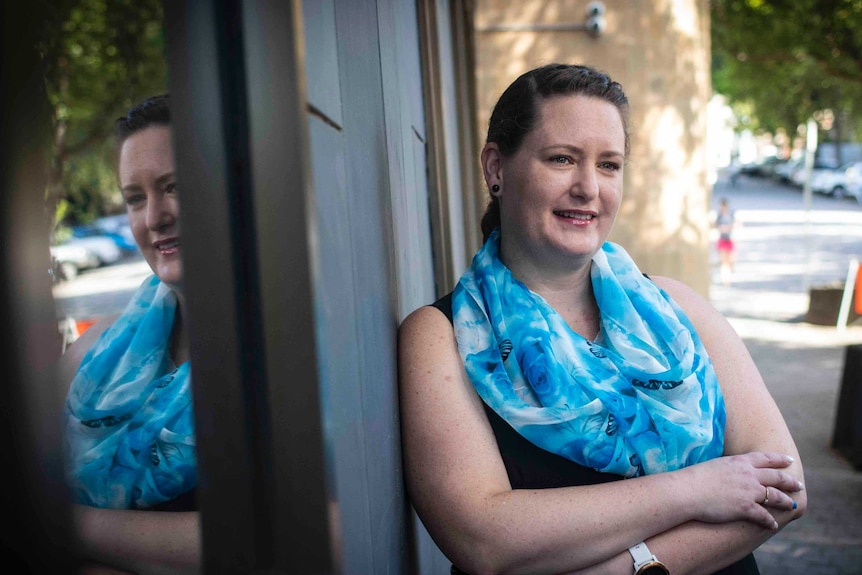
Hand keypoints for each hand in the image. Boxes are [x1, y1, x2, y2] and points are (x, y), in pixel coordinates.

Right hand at [683, 451, 802, 529]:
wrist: (687, 490)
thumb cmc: (695, 477)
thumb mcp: (715, 464)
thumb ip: (729, 467)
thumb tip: (732, 471)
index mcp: (740, 462)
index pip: (766, 458)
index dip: (779, 459)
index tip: (789, 460)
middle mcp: (749, 475)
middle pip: (776, 476)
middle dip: (790, 481)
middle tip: (798, 484)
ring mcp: (749, 491)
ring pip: (775, 496)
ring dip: (785, 501)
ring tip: (791, 504)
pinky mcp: (745, 508)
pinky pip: (764, 515)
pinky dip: (770, 521)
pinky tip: (773, 525)